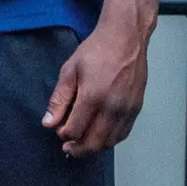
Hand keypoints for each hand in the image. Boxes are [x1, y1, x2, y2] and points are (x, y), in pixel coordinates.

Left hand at [42, 13, 151, 156]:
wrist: (127, 36)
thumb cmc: (97, 50)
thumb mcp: (70, 70)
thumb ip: (59, 99)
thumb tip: (49, 123)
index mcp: (93, 96)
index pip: (74, 131)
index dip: (63, 135)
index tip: (59, 129)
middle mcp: (113, 106)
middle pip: (94, 142)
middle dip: (78, 149)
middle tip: (68, 146)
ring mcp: (128, 107)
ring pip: (110, 141)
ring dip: (95, 147)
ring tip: (84, 141)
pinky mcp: (137, 105)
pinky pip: (124, 132)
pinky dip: (111, 139)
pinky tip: (102, 134)